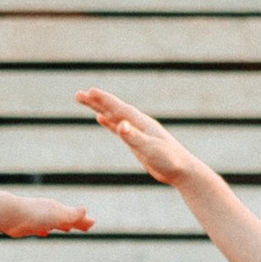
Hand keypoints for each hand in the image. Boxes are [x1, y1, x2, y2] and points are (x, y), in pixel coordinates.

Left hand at [1, 200, 94, 236]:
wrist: (10, 213)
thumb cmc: (35, 215)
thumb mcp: (57, 215)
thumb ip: (71, 215)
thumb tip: (85, 210)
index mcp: (58, 210)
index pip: (75, 216)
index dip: (83, 221)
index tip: (92, 224)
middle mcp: (49, 212)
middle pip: (66, 218)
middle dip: (75, 223)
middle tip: (85, 227)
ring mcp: (39, 218)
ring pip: (54, 222)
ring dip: (62, 225)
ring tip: (67, 229)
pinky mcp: (28, 226)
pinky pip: (41, 228)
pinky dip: (46, 230)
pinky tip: (44, 233)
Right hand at [77, 87, 202, 187]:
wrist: (182, 170)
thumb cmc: (170, 159)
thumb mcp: (150, 148)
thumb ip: (135, 137)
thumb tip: (121, 126)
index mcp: (141, 123)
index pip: (119, 108)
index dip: (104, 100)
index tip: (89, 91)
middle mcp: (138, 123)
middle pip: (113, 108)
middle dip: (96, 101)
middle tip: (78, 94)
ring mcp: (137, 131)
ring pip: (114, 116)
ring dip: (100, 108)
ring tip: (86, 100)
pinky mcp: (136, 141)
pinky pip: (118, 128)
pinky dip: (109, 122)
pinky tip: (101, 118)